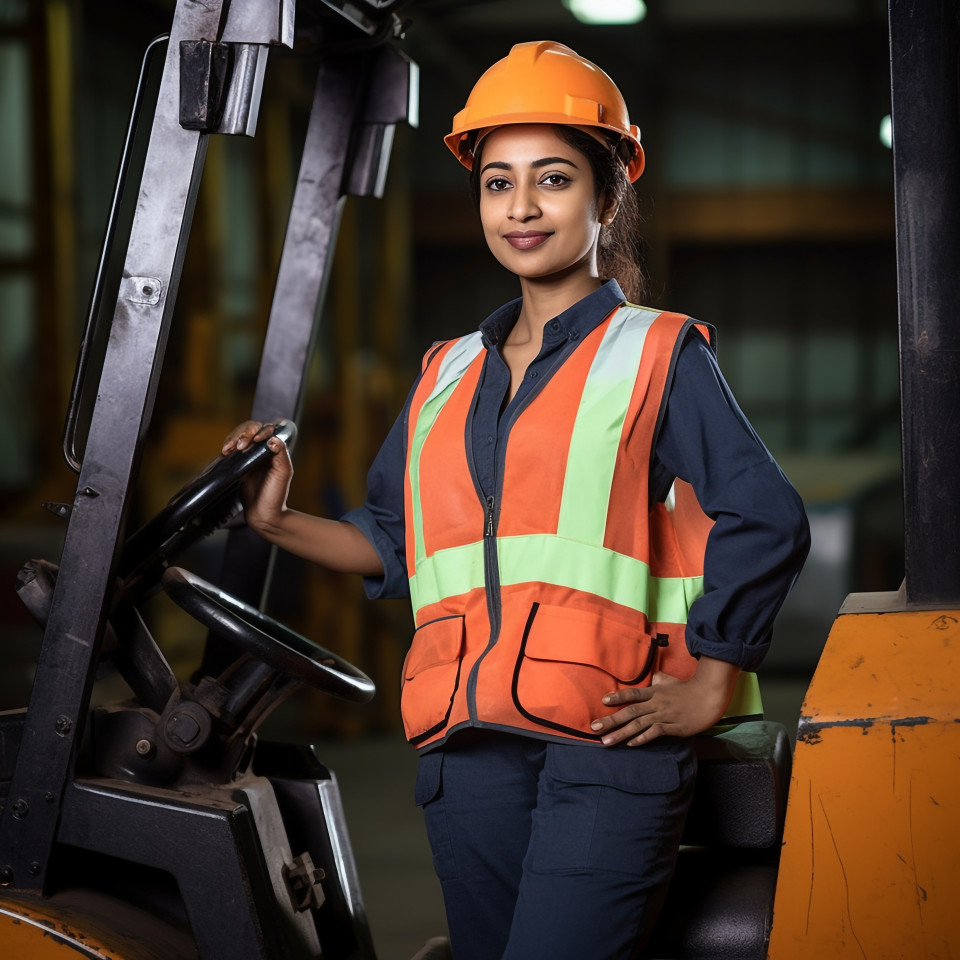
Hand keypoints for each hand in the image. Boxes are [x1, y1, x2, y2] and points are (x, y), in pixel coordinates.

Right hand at [221, 421, 292, 533]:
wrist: (263, 515)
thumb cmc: (275, 495)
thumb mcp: (283, 473)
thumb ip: (281, 454)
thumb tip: (272, 438)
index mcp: (276, 450)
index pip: (267, 429)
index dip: (260, 430)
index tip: (255, 440)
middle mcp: (264, 450)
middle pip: (251, 429)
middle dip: (243, 433)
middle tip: (240, 445)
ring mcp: (251, 457)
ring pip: (240, 436)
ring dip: (233, 437)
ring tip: (229, 448)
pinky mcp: (239, 464)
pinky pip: (233, 449)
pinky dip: (228, 446)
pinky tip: (225, 451)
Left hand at [590, 656, 739, 745]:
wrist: (709, 696)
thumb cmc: (688, 689)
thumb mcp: (670, 681)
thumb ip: (658, 680)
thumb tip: (651, 677)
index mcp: (654, 692)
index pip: (633, 693)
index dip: (618, 697)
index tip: (602, 701)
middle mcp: (656, 703)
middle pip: (630, 711)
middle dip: (611, 720)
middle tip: (594, 728)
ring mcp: (664, 715)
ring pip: (639, 724)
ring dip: (621, 733)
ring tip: (606, 742)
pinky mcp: (674, 727)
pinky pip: (656, 732)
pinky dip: (643, 738)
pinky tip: (631, 744)